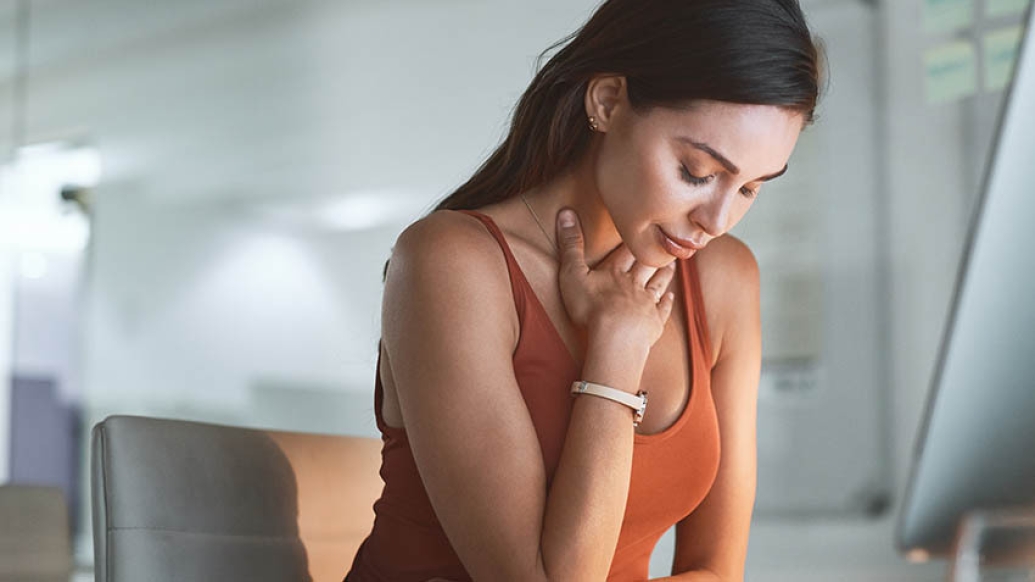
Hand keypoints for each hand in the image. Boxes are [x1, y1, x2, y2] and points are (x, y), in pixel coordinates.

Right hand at [554, 208, 675, 348]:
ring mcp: (646, 304)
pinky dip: (667, 303)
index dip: (632, 241)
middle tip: (663, 243)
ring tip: (670, 264)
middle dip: (652, 254)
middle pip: (646, 265)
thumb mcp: (573, 274)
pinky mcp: (654, 323)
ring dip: (664, 273)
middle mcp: (634, 284)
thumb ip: (570, 246)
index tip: (640, 229)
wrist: (616, 337)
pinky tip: (670, 297)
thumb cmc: (591, 307)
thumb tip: (566, 212)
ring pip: (658, 283)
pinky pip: (663, 310)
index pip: (625, 252)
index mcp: (615, 273)